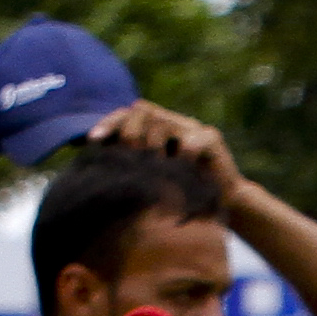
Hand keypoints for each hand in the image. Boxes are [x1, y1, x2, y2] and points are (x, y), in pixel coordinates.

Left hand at [86, 99, 247, 205]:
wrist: (224, 204)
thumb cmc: (182, 195)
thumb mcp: (150, 180)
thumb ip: (128, 168)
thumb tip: (91, 167)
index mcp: (154, 130)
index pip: (125, 115)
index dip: (108, 124)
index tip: (93, 141)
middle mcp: (172, 123)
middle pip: (142, 111)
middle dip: (128, 132)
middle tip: (123, 157)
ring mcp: (193, 127)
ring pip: (163, 122)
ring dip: (152, 146)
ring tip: (149, 168)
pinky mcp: (212, 138)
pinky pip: (192, 140)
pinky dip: (182, 155)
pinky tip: (177, 170)